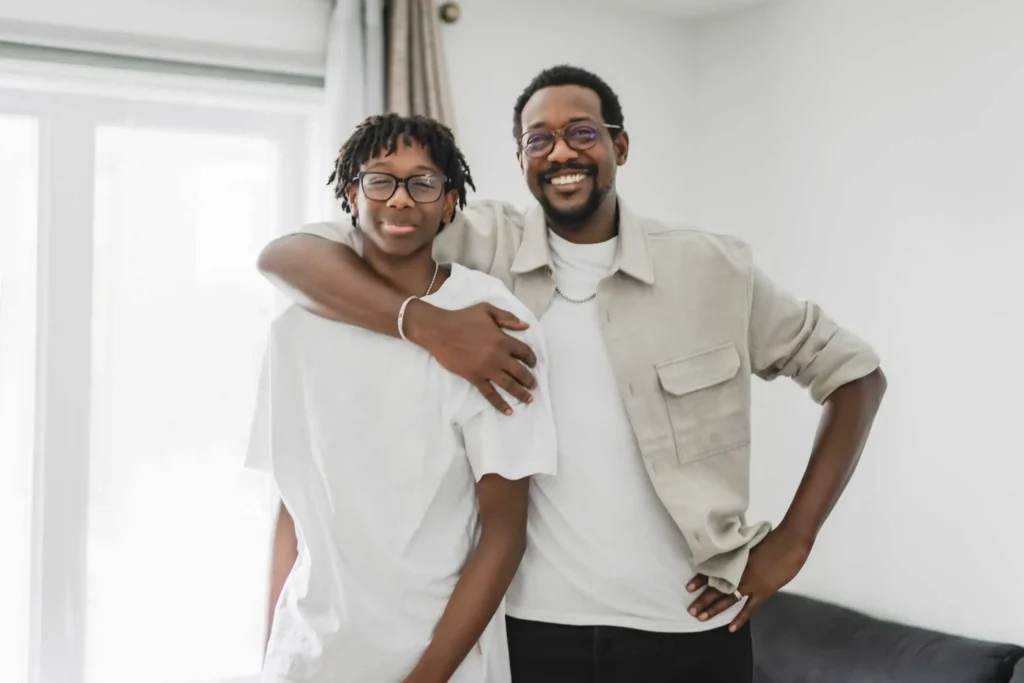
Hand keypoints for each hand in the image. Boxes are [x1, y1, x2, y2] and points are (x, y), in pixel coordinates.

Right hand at [406, 301, 537, 413]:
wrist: (439, 330)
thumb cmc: (462, 318)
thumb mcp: (486, 310)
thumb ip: (507, 317)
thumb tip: (525, 326)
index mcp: (502, 340)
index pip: (524, 352)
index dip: (532, 359)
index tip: (533, 364)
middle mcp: (498, 356)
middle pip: (520, 372)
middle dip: (529, 380)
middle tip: (533, 385)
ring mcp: (486, 369)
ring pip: (509, 384)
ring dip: (521, 393)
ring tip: (528, 399)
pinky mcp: (475, 378)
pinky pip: (490, 393)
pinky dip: (500, 403)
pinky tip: (509, 411)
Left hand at [686, 525, 812, 631]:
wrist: (790, 542)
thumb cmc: (772, 539)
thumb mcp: (749, 543)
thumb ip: (738, 553)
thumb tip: (729, 557)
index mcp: (735, 560)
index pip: (713, 570)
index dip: (700, 579)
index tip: (689, 587)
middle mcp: (739, 573)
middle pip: (717, 588)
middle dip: (703, 600)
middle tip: (691, 610)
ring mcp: (751, 584)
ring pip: (729, 599)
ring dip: (714, 609)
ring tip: (701, 618)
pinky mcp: (764, 592)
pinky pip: (749, 608)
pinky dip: (741, 618)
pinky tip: (731, 628)